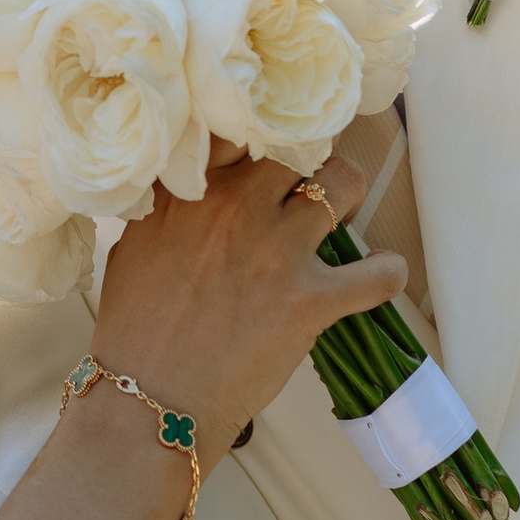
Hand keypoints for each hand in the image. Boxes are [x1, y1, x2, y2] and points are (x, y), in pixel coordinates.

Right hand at [94, 145, 404, 466]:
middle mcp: (238, 206)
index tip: (267, 132)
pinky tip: (379, 274)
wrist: (148, 399)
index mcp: (191, 189)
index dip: (261, 121)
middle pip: (300, 142)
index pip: (240, 120)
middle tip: (307, 175)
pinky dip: (386, 273)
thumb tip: (194, 183)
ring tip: (338, 217)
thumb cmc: (133, 327)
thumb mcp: (134, 244)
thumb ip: (170, 204)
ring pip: (344, 184)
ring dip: (347, 197)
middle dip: (310, 152)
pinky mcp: (311, 301)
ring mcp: (278, 251)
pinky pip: (377, 274)